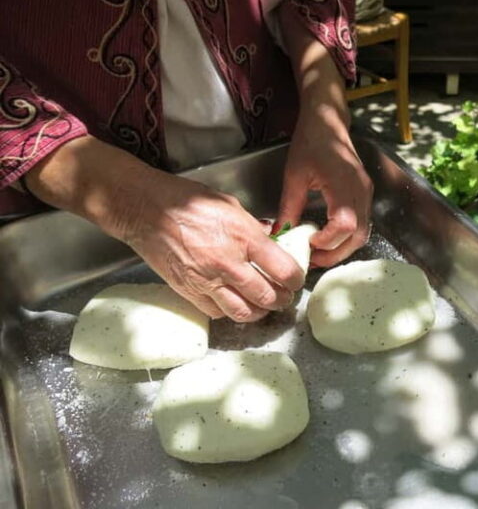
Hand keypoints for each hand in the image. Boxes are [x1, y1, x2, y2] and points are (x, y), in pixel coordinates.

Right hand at [25, 136, 304, 321]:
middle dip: (282, 299)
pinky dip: (231, 312)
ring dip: (259, 312)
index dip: (297, 279)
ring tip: (263, 304)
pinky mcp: (189, 291)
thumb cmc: (186, 201)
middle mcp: (228, 263)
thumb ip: (254, 226)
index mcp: (244, 238)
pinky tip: (235, 302)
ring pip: (244, 312)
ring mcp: (207, 281)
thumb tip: (272, 238)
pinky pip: (218, 313)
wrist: (145, 210)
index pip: (284, 271)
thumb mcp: (230, 205)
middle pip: (268, 297)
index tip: (296, 279)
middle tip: (284, 295)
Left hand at [277, 108, 372, 266]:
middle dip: (336, 253)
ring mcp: (366, 193)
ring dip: (343, 248)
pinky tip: (328, 238)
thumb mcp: (294, 175)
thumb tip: (279, 234)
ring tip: (319, 252)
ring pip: (363, 233)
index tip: (308, 243)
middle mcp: (361, 191)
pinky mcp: (364, 195)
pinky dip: (347, 237)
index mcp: (344, 184)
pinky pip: (362, 224)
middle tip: (313, 259)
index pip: (344, 224)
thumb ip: (288, 207)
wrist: (328, 122)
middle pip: (358, 235)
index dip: (328, 241)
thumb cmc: (311, 142)